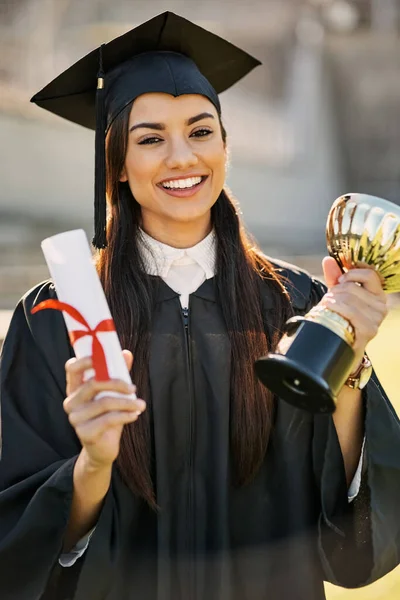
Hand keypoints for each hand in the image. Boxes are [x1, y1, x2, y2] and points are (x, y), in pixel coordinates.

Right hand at [63, 350, 144, 468]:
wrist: (103, 449)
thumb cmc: (107, 417)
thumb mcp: (113, 394)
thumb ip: (118, 373)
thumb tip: (126, 353)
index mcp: (75, 389)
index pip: (72, 369)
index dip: (84, 360)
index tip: (103, 356)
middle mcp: (71, 402)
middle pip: (93, 384)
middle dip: (117, 383)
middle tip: (134, 387)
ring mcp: (75, 418)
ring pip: (104, 403)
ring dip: (127, 402)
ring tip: (141, 404)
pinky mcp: (84, 433)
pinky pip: (109, 419)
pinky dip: (125, 415)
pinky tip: (135, 415)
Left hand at [320, 257, 388, 366]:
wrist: (342, 344)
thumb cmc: (343, 317)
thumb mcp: (339, 295)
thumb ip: (335, 277)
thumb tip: (328, 260)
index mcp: (378, 294)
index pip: (370, 274)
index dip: (352, 274)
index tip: (340, 280)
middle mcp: (381, 306)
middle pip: (353, 287)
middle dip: (335, 290)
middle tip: (328, 298)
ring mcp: (377, 319)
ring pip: (348, 298)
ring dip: (332, 300)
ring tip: (326, 305)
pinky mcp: (369, 329)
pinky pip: (349, 311)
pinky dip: (335, 308)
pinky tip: (328, 310)